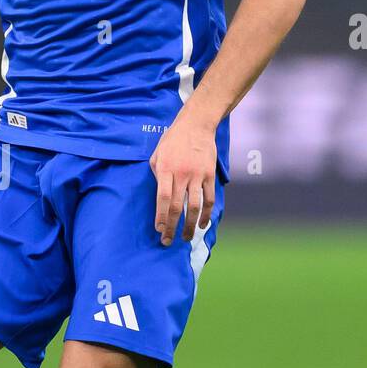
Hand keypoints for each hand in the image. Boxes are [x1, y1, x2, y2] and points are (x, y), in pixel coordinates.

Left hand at [149, 113, 216, 246]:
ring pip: (195, 206)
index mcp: (165, 169)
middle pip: (178, 206)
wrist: (196, 125)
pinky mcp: (210, 175)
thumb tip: (159, 196)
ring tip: (186, 238)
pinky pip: (208, 198)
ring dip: (190, 225)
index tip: (159, 230)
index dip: (161, 216)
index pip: (163, 198)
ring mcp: (198, 175)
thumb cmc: (172, 140)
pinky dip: (206, 213)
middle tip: (168, 241)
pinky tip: (202, 224)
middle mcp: (182, 174)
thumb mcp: (157, 154)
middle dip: (172, 226)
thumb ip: (156, 174)